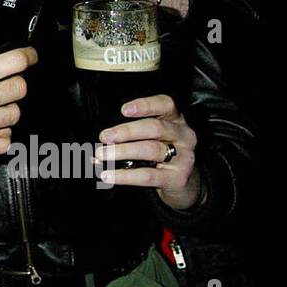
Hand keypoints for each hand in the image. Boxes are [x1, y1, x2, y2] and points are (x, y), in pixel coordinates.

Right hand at [0, 31, 33, 155]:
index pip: (16, 62)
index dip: (28, 55)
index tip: (29, 55)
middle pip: (20, 88)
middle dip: (18, 80)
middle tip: (10, 78)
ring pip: (14, 114)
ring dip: (10, 106)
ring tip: (1, 102)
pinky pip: (3, 143)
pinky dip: (5, 135)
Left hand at [95, 94, 201, 210]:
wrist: (181, 181)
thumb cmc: (160, 152)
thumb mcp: (153, 136)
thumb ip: (131, 133)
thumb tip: (102, 138)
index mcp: (176, 119)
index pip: (166, 104)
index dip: (145, 105)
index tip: (123, 110)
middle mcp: (184, 135)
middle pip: (155, 128)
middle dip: (126, 131)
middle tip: (104, 136)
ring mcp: (184, 157)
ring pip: (150, 150)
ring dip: (122, 151)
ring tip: (102, 155)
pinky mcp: (178, 178)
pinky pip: (148, 175)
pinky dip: (125, 176)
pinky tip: (109, 175)